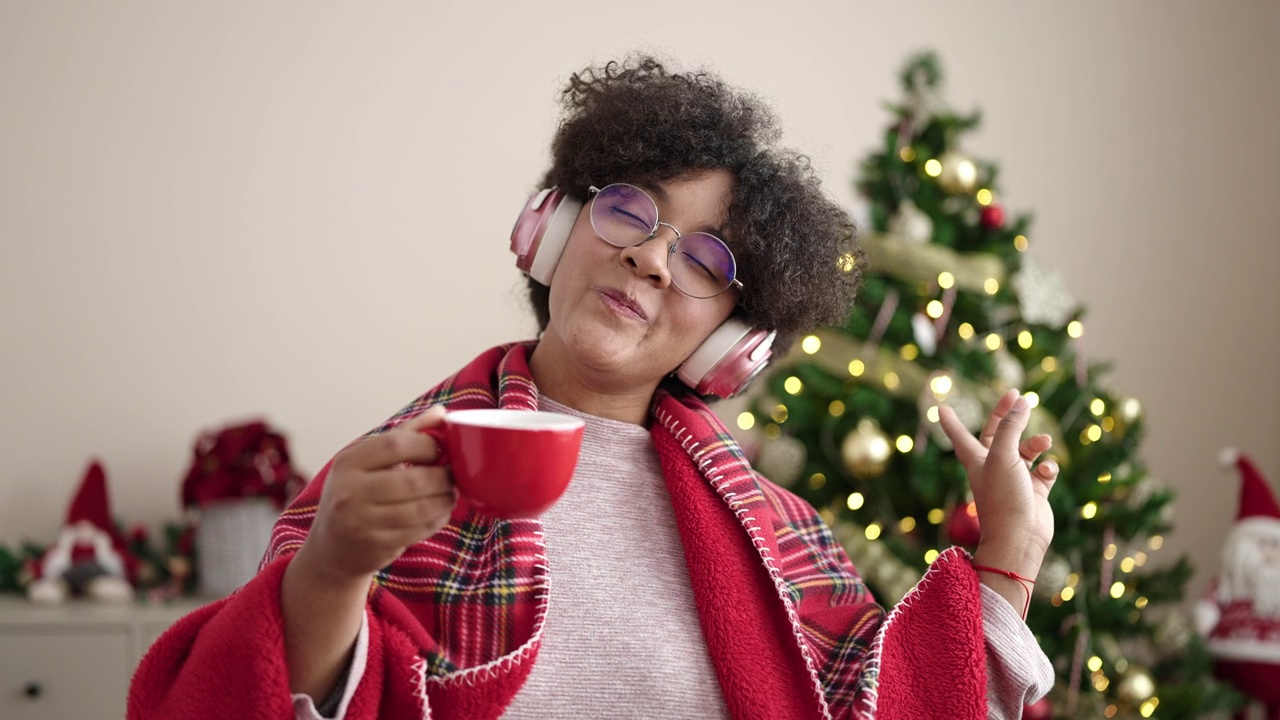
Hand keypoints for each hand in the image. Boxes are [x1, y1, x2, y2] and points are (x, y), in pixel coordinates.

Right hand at [296, 406, 455, 584]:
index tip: (439, 451)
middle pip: (413, 480)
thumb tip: (441, 412)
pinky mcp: (375, 546)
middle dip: (442, 477)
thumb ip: (406, 435)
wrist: (331, 549)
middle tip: (452, 476)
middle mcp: (349, 491)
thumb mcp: (369, 462)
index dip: (426, 445)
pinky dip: (437, 520)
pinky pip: (418, 530)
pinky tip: (439, 513)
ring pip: (420, 508)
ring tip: (449, 495)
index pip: (395, 444)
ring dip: (444, 500)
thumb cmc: (356, 495)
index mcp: (348, 462)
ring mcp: (361, 521)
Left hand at [938, 389, 1057, 571]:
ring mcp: (1015, 479)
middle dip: (1008, 415)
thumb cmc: (1004, 496)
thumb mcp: (1003, 454)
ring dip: (1036, 443)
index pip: (960, 435)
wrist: (1020, 537)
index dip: (950, 421)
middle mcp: (994, 467)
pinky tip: (1047, 472)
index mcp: (976, 459)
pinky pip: (1043, 470)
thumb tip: (1022, 403)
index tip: (940, 408)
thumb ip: (1011, 427)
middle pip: (998, 433)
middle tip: (1018, 395)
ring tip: (1044, 442)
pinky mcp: (1035, 491)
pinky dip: (1048, 466)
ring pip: (1027, 450)